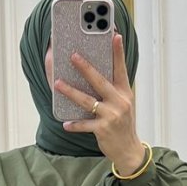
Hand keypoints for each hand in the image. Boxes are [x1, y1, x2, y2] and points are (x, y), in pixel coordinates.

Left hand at [53, 32, 146, 172]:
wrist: (129, 150)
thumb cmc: (123, 124)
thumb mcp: (123, 104)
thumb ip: (112, 90)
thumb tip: (92, 74)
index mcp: (125, 93)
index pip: (121, 68)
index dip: (118, 52)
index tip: (115, 35)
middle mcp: (120, 102)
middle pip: (100, 81)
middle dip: (86, 68)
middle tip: (73, 56)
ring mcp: (112, 116)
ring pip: (87, 101)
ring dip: (71, 92)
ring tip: (58, 83)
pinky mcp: (103, 129)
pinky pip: (84, 124)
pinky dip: (74, 124)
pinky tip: (65, 123)